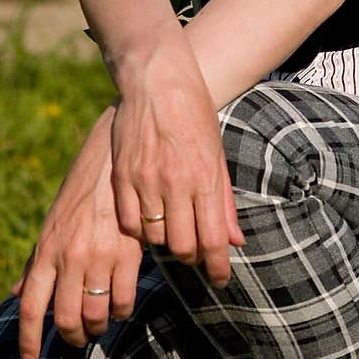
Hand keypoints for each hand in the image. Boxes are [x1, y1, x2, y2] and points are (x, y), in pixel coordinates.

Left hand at [11, 106, 143, 358]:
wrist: (112, 159)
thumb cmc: (80, 193)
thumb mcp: (53, 224)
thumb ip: (36, 263)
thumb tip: (15, 293)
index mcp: (45, 249)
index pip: (30, 306)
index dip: (28, 339)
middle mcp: (68, 257)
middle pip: (64, 318)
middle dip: (71, 337)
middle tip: (78, 338)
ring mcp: (98, 256)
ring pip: (95, 314)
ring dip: (97, 326)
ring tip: (100, 322)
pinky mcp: (126, 253)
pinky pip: (123, 300)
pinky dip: (121, 310)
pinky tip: (121, 304)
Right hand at [111, 36, 245, 285]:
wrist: (157, 78)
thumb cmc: (194, 113)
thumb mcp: (216, 152)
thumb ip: (222, 199)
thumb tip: (235, 241)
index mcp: (204, 177)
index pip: (212, 241)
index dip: (217, 268)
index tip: (221, 280)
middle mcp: (175, 183)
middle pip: (182, 246)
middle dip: (191, 256)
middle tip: (194, 250)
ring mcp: (145, 180)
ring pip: (154, 237)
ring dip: (166, 241)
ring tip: (171, 230)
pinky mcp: (122, 175)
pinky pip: (129, 222)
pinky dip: (140, 228)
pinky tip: (148, 219)